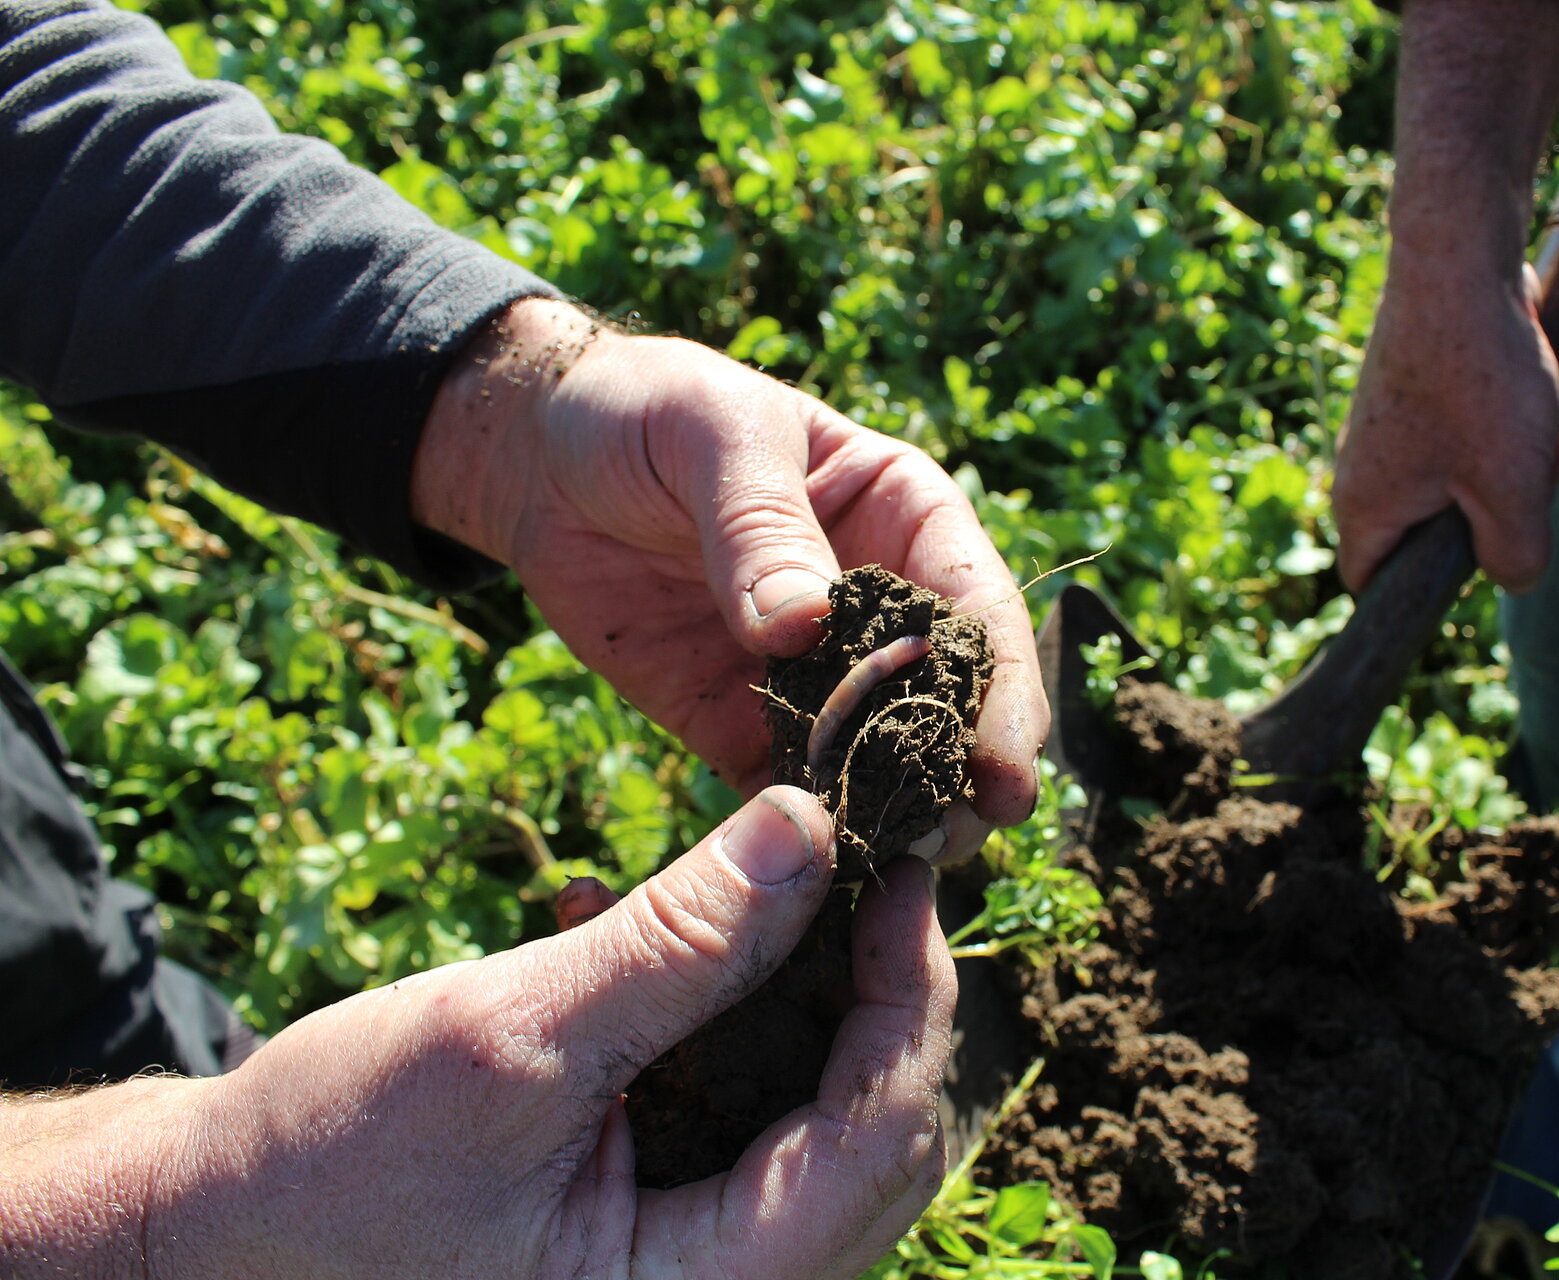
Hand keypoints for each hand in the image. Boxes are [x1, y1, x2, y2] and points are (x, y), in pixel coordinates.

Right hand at [35, 788, 950, 1279]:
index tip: (899, 866)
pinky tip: (640, 941)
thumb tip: (808, 828)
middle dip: (866, 983)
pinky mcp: (650, 1228)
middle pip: (872, 1130)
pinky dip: (716, 1023)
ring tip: (736, 883)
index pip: (881, 1135)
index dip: (911, 987)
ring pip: (814, 1115)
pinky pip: (738, 1119)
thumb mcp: (506, 1043)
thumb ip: (675, 945)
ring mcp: (689, 1268)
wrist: (197, 1238)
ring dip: (787, 991)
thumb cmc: (323, 1173)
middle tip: (845, 857)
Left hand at [413, 300, 1046, 857]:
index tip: (1003, 767)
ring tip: (892, 870)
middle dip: (960, 771)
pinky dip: (802, 833)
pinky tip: (805, 876)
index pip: (975, 609)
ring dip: (892, 814)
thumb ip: (758, 525)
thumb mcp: (713, 436)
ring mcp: (817, 675)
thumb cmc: (648, 413)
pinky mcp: (743, 725)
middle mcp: (880, 608)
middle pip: (946, 702)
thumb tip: (804, 625)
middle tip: (958, 840)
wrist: (541, 459)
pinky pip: (788, 791)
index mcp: (905, 518)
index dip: (1000, 689)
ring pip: (879, 760)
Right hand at [1333, 262, 1558, 592]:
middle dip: (1515, 504)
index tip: (1480, 568)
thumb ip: (1516, 558)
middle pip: (1443, 526)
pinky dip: (1518, 419)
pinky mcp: (1421, 389)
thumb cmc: (1476, 380)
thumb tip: (1518, 579)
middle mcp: (1366, 468)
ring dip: (1531, 455)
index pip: (1373, 583)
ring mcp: (1393, 426)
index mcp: (1366, 506)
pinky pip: (1473, 429)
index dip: (1420, 595)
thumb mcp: (1512, 489)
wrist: (1460, 263)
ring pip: (1470, 472)